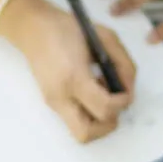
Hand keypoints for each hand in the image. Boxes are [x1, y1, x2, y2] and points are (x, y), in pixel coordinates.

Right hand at [0, 0, 135, 142]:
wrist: (34, 27)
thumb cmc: (69, 27)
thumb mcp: (105, 37)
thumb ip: (124, 64)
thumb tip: (128, 88)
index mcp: (74, 77)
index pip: (104, 108)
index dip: (122, 103)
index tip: (125, 89)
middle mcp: (60, 96)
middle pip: (87, 134)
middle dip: (107, 124)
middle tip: (113, 102)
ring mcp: (53, 102)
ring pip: (80, 133)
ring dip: (98, 120)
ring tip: (101, 95)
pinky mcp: (51, 103)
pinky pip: (74, 120)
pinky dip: (88, 113)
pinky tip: (90, 91)